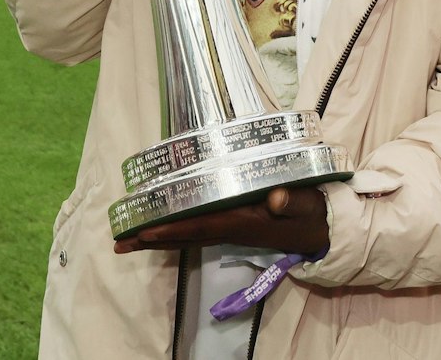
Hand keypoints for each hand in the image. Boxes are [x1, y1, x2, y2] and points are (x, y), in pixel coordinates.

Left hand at [114, 186, 328, 256]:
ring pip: (186, 237)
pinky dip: (174, 233)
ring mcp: (229, 230)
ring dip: (156, 239)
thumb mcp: (307, 204)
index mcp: (243, 222)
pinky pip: (196, 232)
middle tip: (119, 243)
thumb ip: (293, 200)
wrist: (321, 230)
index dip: (173, 229)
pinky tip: (158, 231)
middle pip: (184, 237)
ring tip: (127, 240)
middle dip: (152, 240)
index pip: (201, 227)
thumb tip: (276, 197)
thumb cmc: (312, 211)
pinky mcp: (232, 226)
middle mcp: (230, 229)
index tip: (145, 231)